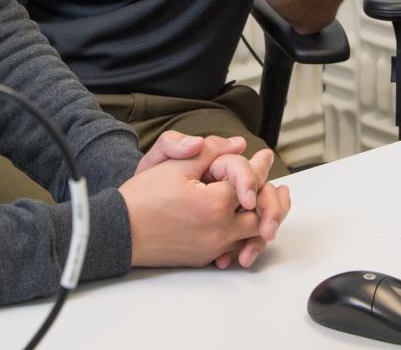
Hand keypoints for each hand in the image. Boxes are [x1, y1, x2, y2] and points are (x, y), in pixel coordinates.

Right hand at [120, 138, 286, 268]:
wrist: (118, 231)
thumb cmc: (141, 199)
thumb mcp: (174, 164)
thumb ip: (210, 151)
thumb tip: (236, 144)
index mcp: (215, 203)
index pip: (249, 182)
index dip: (258, 166)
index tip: (264, 156)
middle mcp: (219, 229)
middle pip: (262, 213)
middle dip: (272, 198)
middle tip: (282, 188)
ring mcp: (212, 247)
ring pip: (252, 234)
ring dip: (261, 218)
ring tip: (268, 206)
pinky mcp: (203, 257)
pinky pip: (234, 247)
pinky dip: (244, 236)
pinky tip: (245, 225)